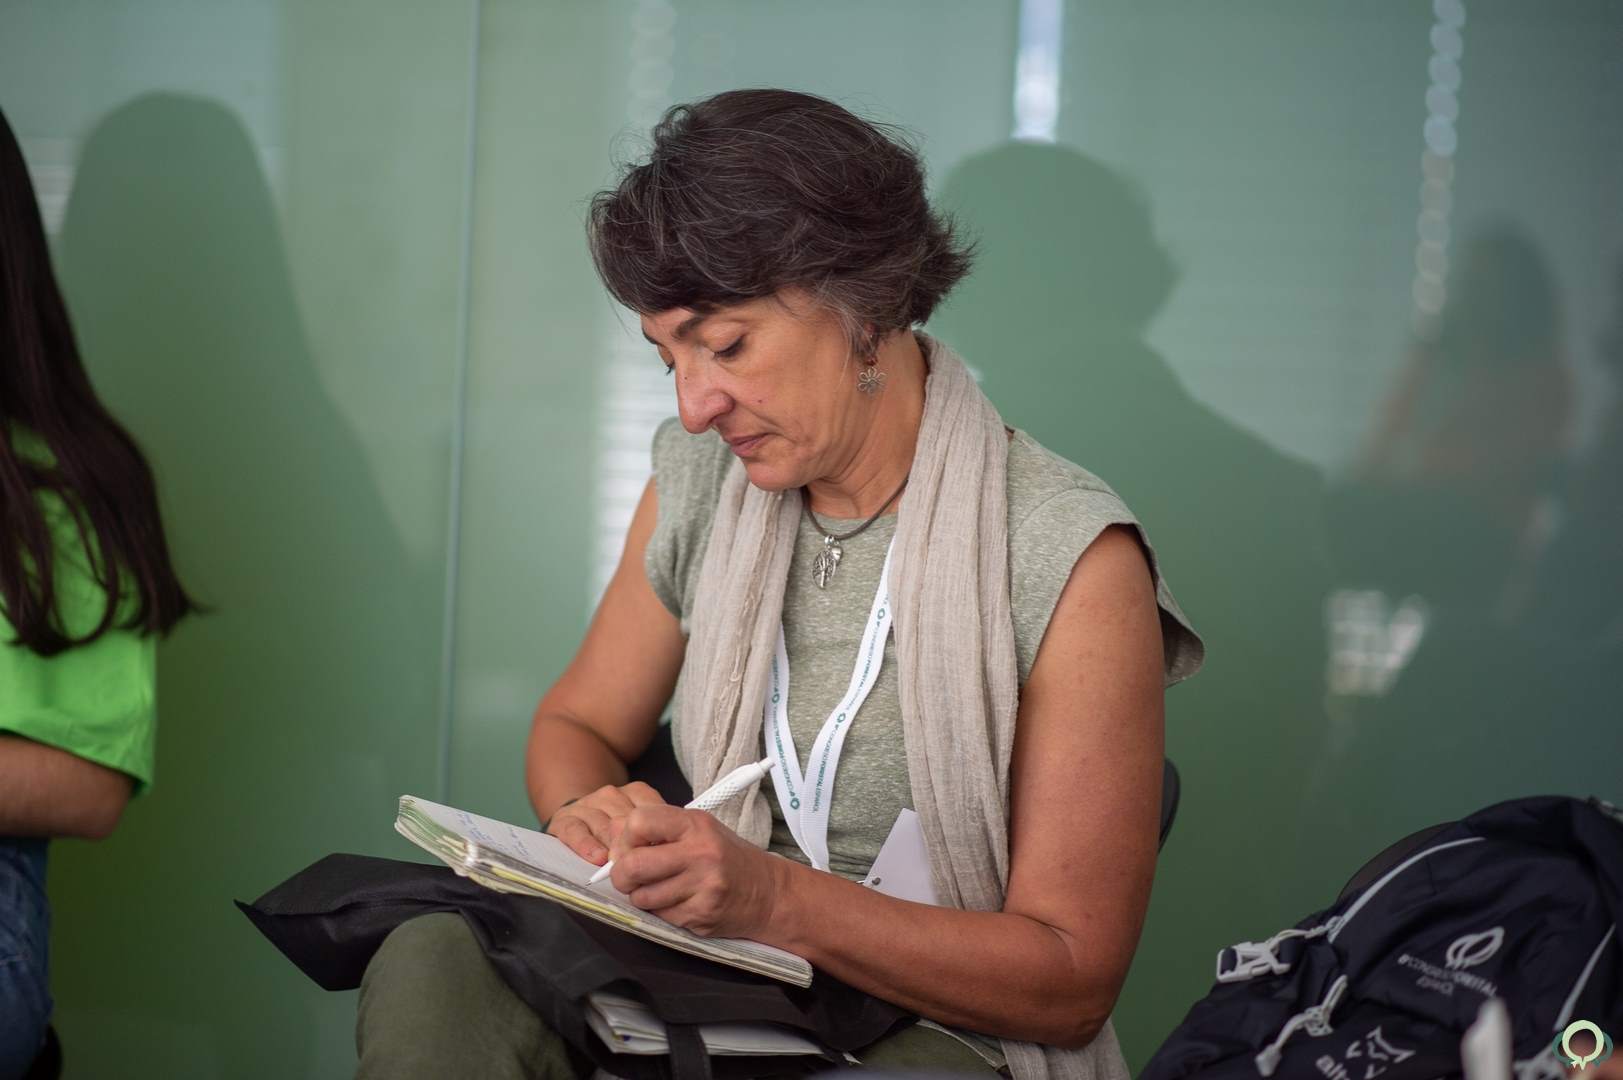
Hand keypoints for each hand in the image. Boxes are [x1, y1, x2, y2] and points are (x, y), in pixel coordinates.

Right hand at [544, 782, 666, 863]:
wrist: (574, 821)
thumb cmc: (614, 833)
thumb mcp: (637, 828)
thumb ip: (653, 835)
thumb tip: (668, 853)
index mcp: (634, 793)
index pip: (649, 810)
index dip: (655, 835)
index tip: (663, 853)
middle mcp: (610, 795)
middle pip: (626, 821)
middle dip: (634, 846)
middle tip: (642, 867)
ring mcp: (586, 805)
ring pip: (604, 827)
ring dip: (613, 848)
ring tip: (620, 867)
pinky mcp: (564, 819)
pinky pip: (576, 831)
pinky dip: (587, 845)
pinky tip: (597, 859)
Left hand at [606, 804, 782, 939]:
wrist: (768, 892)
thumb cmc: (727, 857)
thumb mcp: (698, 830)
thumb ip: (657, 829)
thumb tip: (610, 834)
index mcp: (696, 825)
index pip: (639, 822)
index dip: (625, 837)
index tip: (630, 846)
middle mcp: (700, 854)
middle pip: (633, 865)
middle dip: (621, 874)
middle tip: (629, 875)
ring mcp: (702, 888)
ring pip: (641, 897)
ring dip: (641, 896)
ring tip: (660, 889)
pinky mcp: (701, 916)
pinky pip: (660, 917)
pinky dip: (661, 912)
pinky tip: (679, 902)